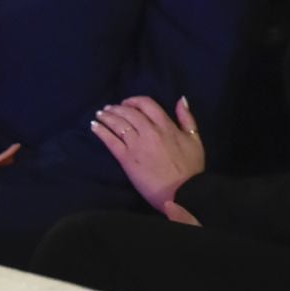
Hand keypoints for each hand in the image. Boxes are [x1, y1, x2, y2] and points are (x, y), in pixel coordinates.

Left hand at [91, 94, 204, 212]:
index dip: (134, 100)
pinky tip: (94, 127)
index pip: (147, 104)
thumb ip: (187, 118)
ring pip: (118, 124)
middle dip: (117, 108)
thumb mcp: (195, 139)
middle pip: (129, 112)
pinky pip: (111, 141)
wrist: (182, 191)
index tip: (127, 103)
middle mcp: (149, 131)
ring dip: (107, 117)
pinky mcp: (127, 159)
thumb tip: (180, 99)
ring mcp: (136, 145)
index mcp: (166, 125)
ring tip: (99, 115)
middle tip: (109, 109)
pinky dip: (101, 132)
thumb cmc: (190, 168)